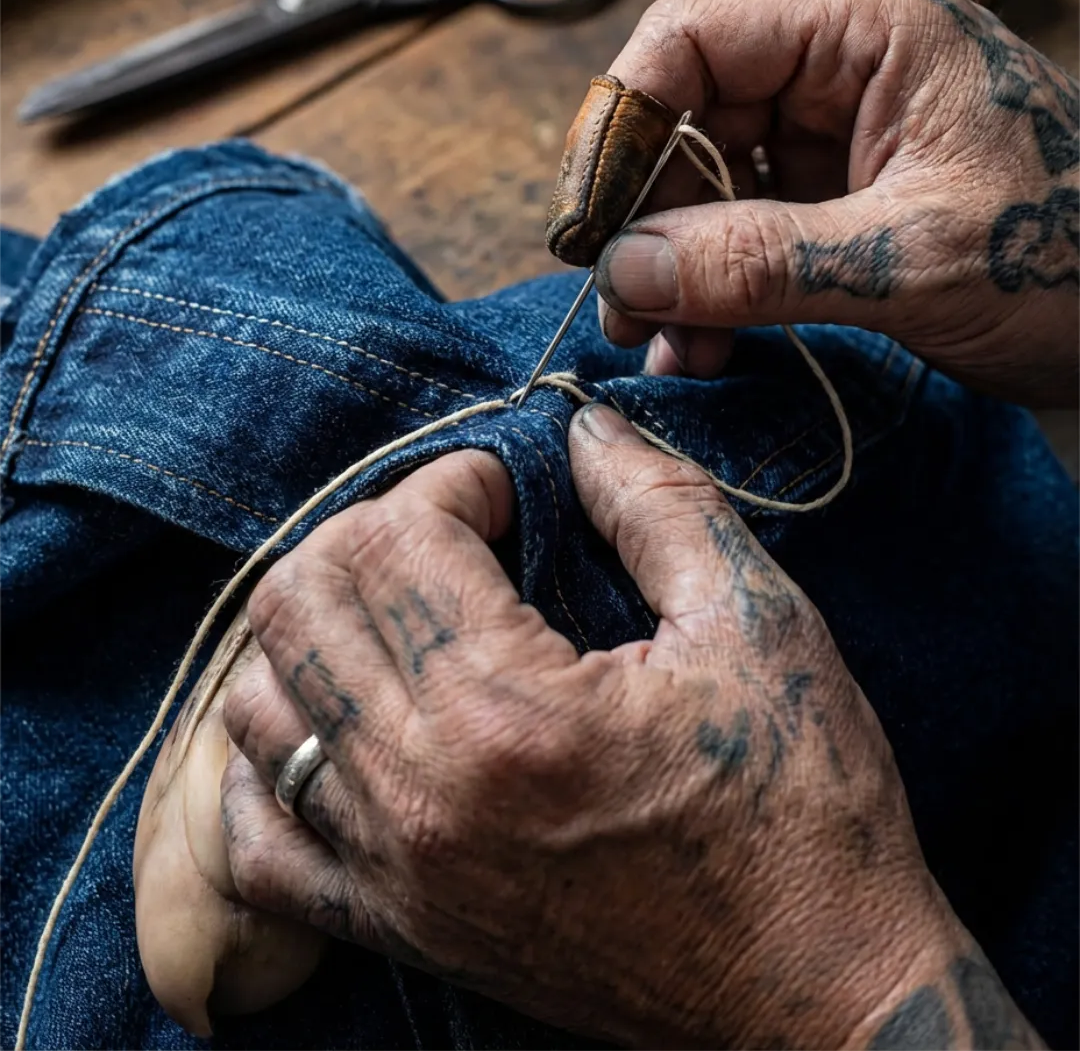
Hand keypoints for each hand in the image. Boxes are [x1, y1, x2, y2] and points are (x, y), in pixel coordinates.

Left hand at [219, 417, 1043, 1049]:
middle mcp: (421, 793)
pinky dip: (273, 761)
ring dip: (317, 627)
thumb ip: (660, 503)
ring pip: (254, 702)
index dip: (455, 482)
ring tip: (408, 616)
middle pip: (299, 598)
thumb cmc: (803, 811)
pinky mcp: (397, 929)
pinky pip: (257, 841)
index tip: (515, 494)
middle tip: (457, 541)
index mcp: (511, 711)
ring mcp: (395, 871)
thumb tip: (586, 426)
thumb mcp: (759, 626)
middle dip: (373, 534)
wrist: (812, 994)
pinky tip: (344, 725)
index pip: (395, 538)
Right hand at [576, 0, 1077, 406]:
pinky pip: (737, 232)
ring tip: (664, 346)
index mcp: (866, 27)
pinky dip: (709, 291)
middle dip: (644, 219)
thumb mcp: (910, 259)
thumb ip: (760, 260)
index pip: (691, 39)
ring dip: (670, 269)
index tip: (585, 224)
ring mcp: (834, 133)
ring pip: (700, 184)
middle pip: (684, 117)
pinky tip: (699, 347)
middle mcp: (838, 66)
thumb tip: (624, 269)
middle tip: (621, 309)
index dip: (620, 126)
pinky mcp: (834, 198)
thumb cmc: (1072, 259)